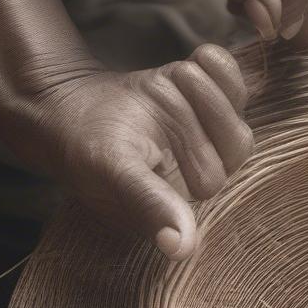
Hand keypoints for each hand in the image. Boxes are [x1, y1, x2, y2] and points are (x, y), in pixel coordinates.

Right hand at [0, 43, 250, 257]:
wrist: (70, 110)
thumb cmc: (88, 149)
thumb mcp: (115, 173)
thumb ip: (150, 203)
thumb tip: (181, 249)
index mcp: (187, 203)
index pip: (214, 176)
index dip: (188, 143)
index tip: (153, 131)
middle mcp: (207, 172)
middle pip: (235, 138)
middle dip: (188, 109)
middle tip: (153, 97)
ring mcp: (213, 135)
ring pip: (236, 104)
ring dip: (196, 83)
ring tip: (158, 84)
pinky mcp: (212, 102)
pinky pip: (236, 80)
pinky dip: (218, 64)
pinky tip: (194, 58)